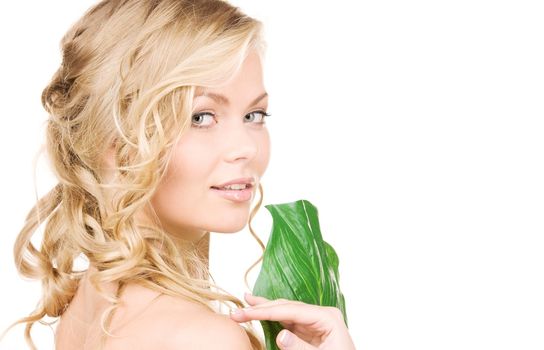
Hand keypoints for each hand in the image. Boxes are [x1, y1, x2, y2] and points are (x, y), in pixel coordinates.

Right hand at [230, 293, 355, 349]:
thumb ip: (300, 348)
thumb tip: (280, 334)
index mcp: (327, 317)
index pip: (291, 309)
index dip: (266, 311)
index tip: (245, 313)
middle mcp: (321, 314)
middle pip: (287, 307)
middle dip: (262, 308)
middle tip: (239, 309)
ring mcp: (315, 321)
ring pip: (285, 311)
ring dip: (265, 308)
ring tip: (247, 302)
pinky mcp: (310, 330)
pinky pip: (288, 321)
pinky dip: (273, 318)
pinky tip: (261, 311)